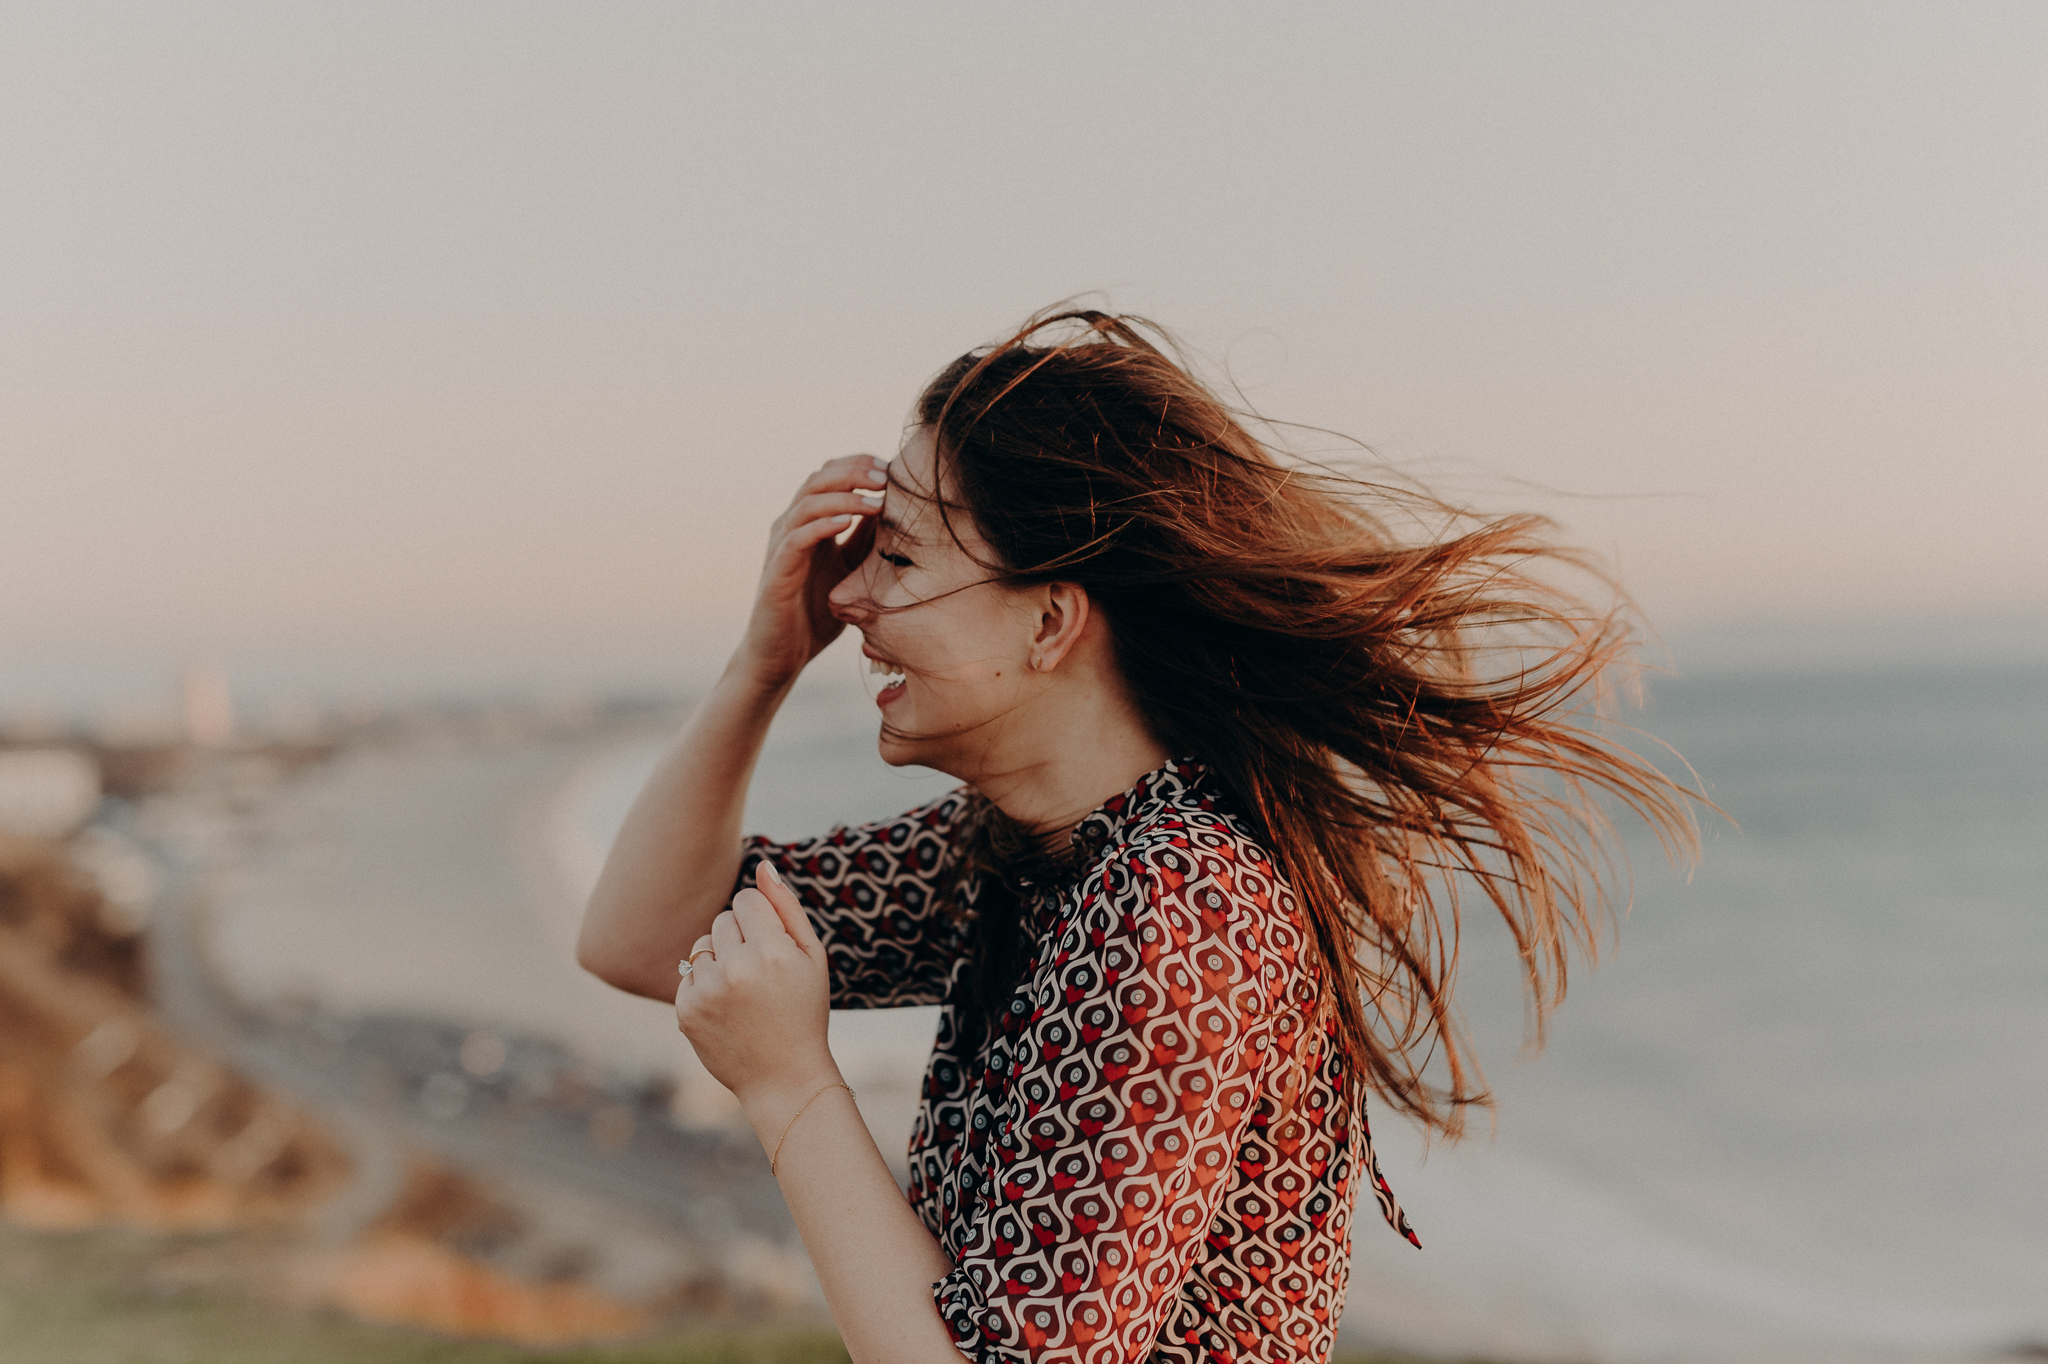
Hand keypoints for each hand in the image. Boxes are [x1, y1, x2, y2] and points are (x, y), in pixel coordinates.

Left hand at [674, 862, 836, 1105]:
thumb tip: (763, 865)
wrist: (784, 1076)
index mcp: (771, 950)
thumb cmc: (803, 1010)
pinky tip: (727, 1007)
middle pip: (722, 919)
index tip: (771, 944)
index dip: (760, 919)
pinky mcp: (686, 1010)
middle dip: (739, 937)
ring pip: (701, 945)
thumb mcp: (811, 957)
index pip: (745, 899)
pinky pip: (688, 974)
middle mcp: (736, 968)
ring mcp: (707, 991)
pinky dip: (705, 985)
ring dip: (719, 959)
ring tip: (743, 990)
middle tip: (760, 972)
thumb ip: (787, 907)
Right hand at [736, 454, 887, 688]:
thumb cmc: (814, 614)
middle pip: (818, 479)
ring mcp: (780, 547)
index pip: (829, 476)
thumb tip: (896, 512)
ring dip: (844, 496)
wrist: (781, 656)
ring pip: (807, 503)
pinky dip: (821, 525)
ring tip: (876, 500)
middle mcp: (790, 527)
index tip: (892, 468)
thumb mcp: (850, 571)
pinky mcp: (776, 572)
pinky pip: (796, 539)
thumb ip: (864, 541)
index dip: (858, 465)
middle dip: (854, 472)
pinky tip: (847, 522)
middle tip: (886, 476)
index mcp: (808, 522)